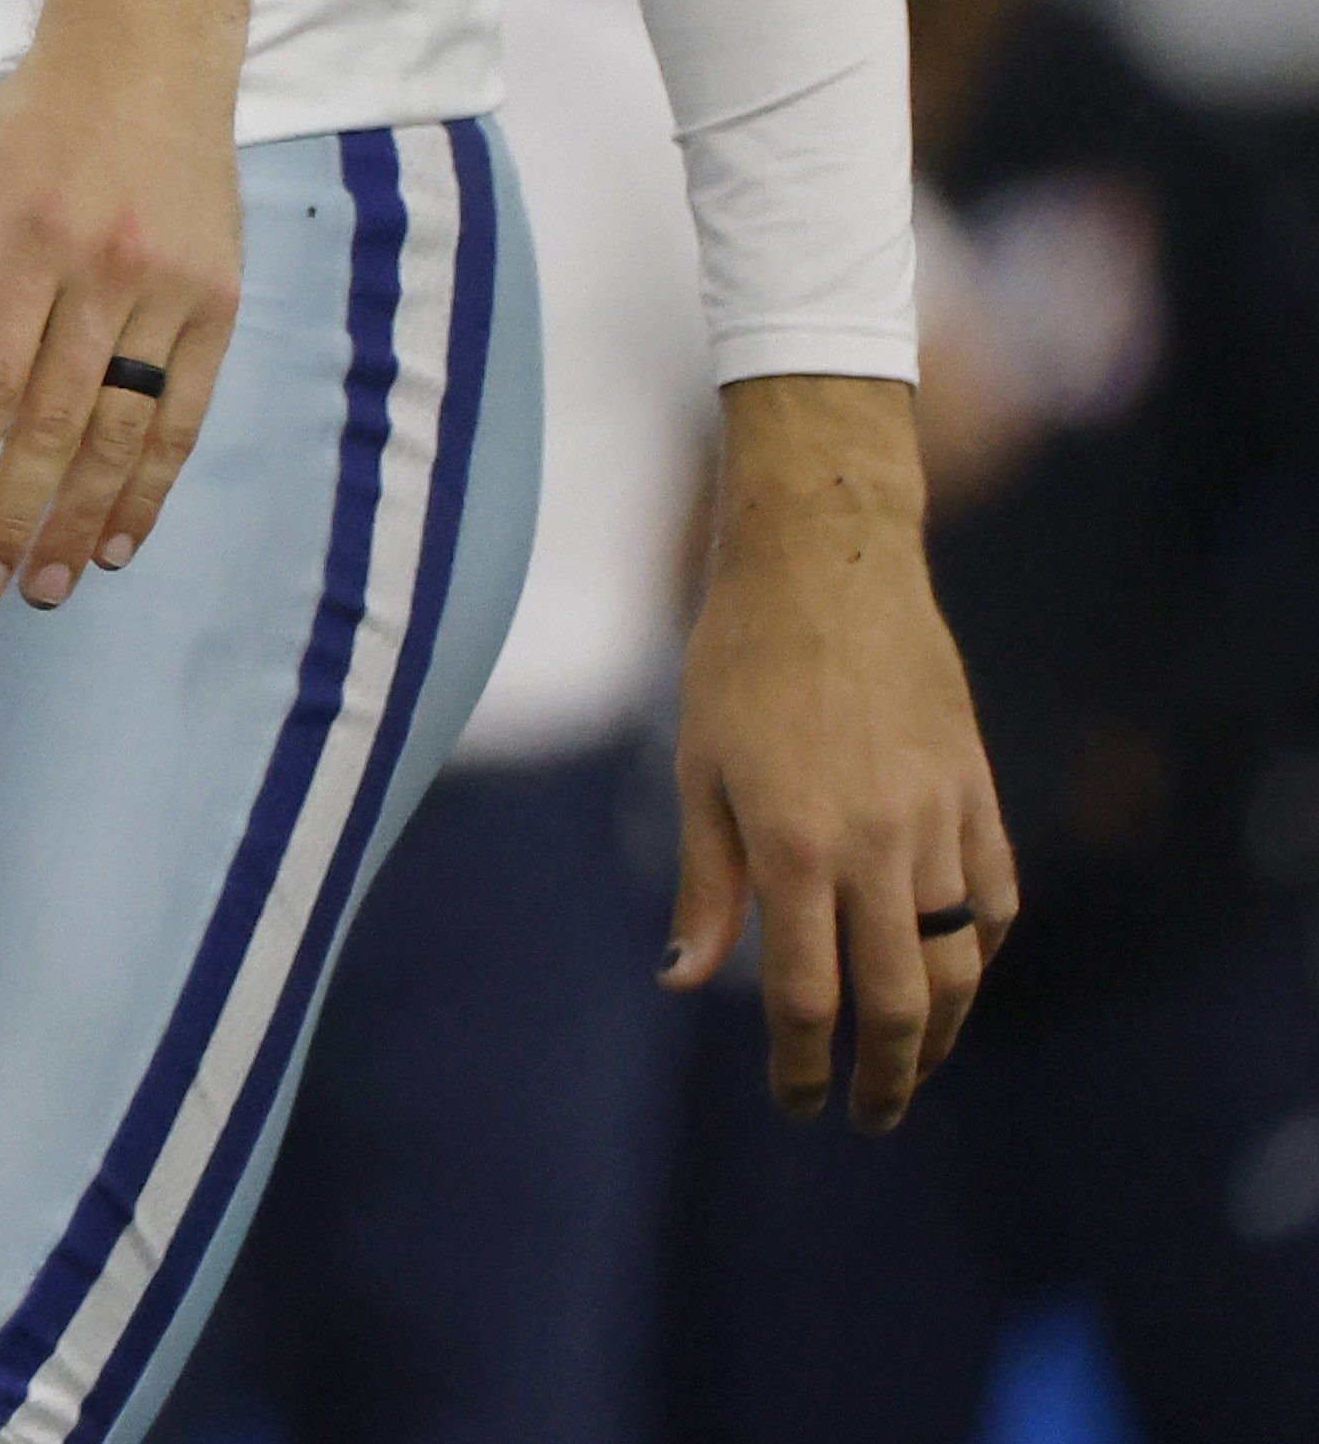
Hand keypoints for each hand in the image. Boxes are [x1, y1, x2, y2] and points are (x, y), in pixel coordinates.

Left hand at [0, 41, 241, 606]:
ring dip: (84, 518)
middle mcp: (105, 273)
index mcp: (31, 243)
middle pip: (59, 421)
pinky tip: (119, 538)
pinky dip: (154, 483)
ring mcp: (171, 292)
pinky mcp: (220, 303)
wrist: (151, 55)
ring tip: (48, 584)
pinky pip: (186, 413)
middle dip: (17, 512)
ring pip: (127, 431)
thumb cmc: (38, 122)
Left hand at [671, 375, 1018, 1128]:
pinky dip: (983, 950)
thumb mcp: (698, 772)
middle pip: (897, 1000)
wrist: (826, 567)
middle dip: (885, 1074)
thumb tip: (686, 984)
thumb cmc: (736, 664)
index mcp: (794, 847)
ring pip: (960, 962)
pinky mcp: (977, 793)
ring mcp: (939, 822)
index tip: (798, 1104)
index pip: (808, 997)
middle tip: (868, 1114)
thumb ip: (706, 885)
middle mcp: (877, 846)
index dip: (803, 1065)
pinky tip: (959, 974)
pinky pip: (996, 898)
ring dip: (941, 1029)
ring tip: (914, 1064)